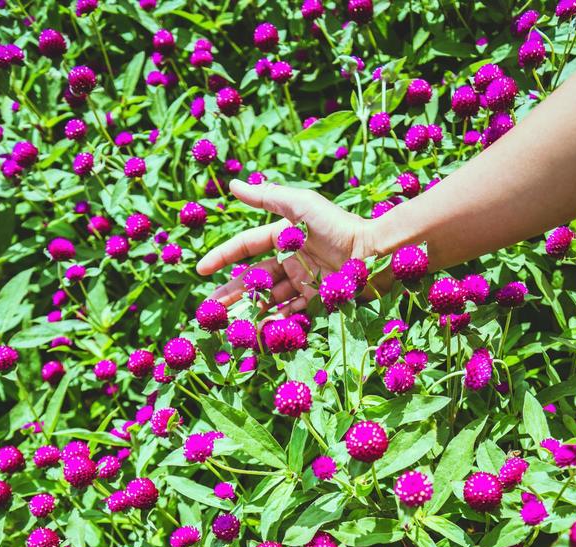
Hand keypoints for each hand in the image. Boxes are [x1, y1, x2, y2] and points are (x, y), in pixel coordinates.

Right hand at [196, 179, 377, 314]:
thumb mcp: (300, 205)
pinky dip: (275, 321)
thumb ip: (267, 196)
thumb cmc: (338, 225)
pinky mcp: (317, 299)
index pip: (246, 246)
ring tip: (231, 324)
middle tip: (211, 308)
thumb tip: (231, 186)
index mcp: (284, 235)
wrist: (374, 254)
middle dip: (232, 292)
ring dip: (250, 310)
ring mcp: (303, 281)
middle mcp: (291, 259)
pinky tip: (257, 331)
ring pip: (270, 298)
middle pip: (254, 278)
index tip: (200, 269)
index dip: (223, 256)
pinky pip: (291, 312)